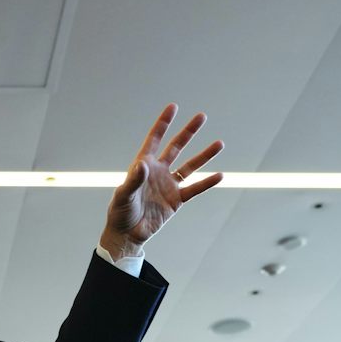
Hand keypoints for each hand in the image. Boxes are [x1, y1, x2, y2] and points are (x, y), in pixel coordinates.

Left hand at [99, 104, 224, 260]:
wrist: (128, 234)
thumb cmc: (120, 213)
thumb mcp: (124, 195)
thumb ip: (134, 180)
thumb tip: (143, 164)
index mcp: (143, 165)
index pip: (155, 139)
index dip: (163, 124)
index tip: (173, 107)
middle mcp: (158, 171)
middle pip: (176, 147)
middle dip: (188, 132)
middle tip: (202, 116)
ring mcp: (169, 185)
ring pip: (190, 166)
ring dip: (204, 155)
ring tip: (220, 143)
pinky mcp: (177, 200)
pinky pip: (195, 189)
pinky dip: (207, 183)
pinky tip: (220, 175)